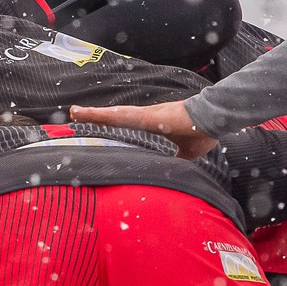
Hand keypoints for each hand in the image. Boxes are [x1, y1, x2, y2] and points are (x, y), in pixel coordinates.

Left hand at [64, 100, 215, 158]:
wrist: (214, 120)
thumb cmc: (201, 132)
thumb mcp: (184, 153)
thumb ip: (174, 161)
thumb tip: (170, 173)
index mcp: (150, 125)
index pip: (122, 124)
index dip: (107, 122)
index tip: (89, 123)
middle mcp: (144, 118)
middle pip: (113, 117)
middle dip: (93, 116)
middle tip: (73, 114)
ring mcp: (145, 116)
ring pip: (113, 115)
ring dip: (94, 114)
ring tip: (75, 112)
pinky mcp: (149, 117)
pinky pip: (122, 116)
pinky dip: (105, 115)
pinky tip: (90, 114)